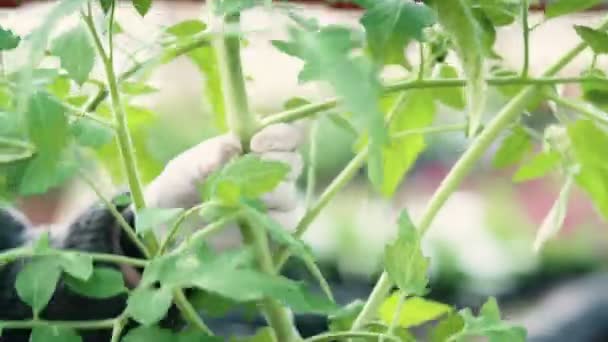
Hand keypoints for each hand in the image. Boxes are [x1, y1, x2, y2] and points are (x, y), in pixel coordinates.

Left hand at [144, 122, 304, 230]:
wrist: (169, 223)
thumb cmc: (180, 186)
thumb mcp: (186, 167)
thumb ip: (207, 156)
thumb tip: (232, 148)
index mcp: (256, 148)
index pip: (288, 135)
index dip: (280, 136)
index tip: (255, 143)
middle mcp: (271, 173)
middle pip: (294, 163)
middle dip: (273, 163)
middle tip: (244, 172)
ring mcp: (276, 203)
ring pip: (289, 194)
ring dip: (266, 194)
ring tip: (238, 199)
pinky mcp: (274, 230)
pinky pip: (286, 223)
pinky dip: (269, 219)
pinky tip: (246, 218)